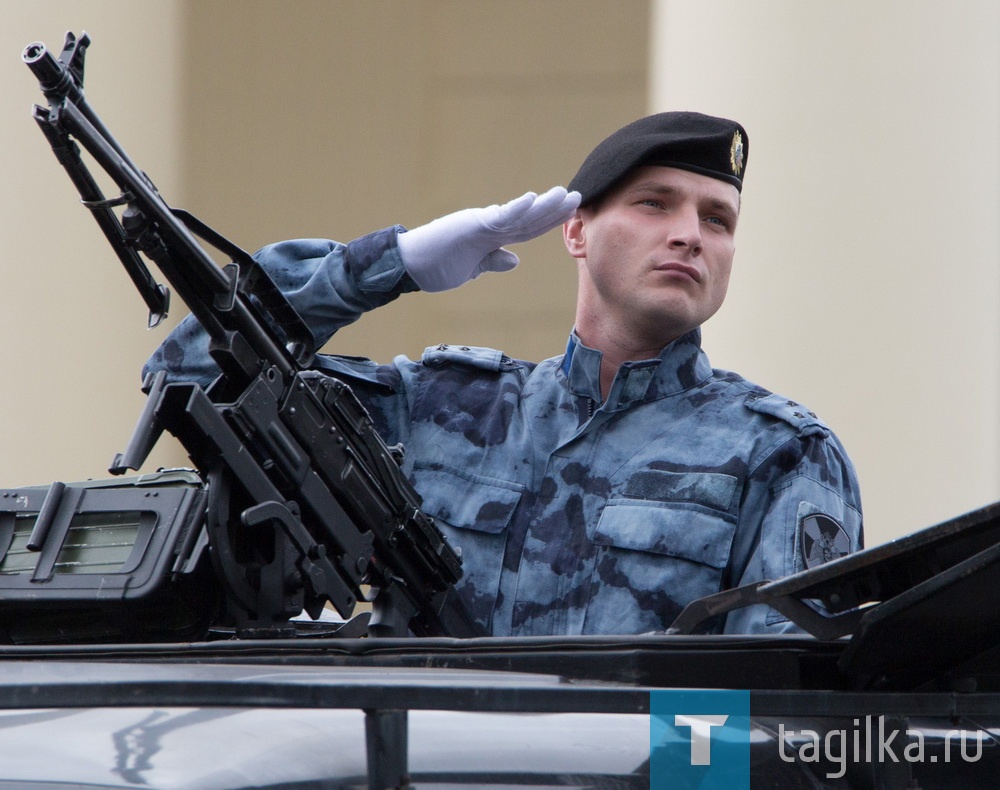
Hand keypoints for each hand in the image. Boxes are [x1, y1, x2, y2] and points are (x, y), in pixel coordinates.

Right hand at [397, 186, 580, 291]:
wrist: (410, 266)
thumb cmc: (436, 266)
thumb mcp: (471, 269)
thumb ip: (493, 261)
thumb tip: (514, 260)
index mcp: (491, 237)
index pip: (527, 229)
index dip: (548, 222)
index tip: (570, 214)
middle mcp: (489, 226)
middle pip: (529, 219)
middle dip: (554, 210)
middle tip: (578, 196)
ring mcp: (481, 224)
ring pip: (519, 215)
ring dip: (543, 205)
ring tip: (565, 195)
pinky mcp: (471, 225)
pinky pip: (498, 217)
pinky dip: (516, 208)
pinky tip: (532, 199)